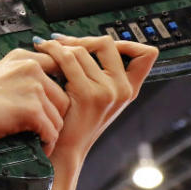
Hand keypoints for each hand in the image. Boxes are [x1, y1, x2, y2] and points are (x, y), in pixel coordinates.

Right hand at [0, 49, 70, 165]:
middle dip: (55, 114)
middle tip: (46, 127)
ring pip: (59, 115)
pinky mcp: (31, 109)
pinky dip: (47, 142)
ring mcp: (32, 87)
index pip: (58, 67)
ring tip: (41, 139)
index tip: (56, 104)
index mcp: (22, 57)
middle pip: (62, 94)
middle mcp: (30, 67)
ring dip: (51, 130)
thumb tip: (46, 85)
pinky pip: (51, 131)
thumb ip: (22, 74)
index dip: (61, 87)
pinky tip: (40, 147)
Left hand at [32, 34, 157, 189]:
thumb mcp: (97, 98)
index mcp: (129, 90)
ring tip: (46, 47)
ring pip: (83, 50)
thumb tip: (86, 40)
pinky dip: (52, 52)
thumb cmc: (74, 121)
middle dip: (82, 40)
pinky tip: (43, 53)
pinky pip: (68, 60)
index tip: (100, 45)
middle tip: (62, 43)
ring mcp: (108, 92)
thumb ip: (102, 73)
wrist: (63, 150)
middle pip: (108, 43)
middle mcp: (123, 90)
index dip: (128, 42)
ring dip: (61, 46)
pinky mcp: (88, 95)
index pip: (147, 54)